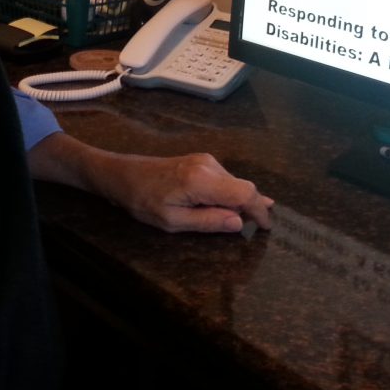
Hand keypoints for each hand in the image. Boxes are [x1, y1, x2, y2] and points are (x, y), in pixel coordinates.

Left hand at [28, 134, 272, 233]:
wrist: (123, 175)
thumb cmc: (143, 201)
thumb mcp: (172, 221)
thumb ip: (207, 222)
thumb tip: (239, 223)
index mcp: (202, 181)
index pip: (245, 193)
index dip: (260, 210)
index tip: (267, 228)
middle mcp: (209, 166)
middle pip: (244, 187)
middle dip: (254, 207)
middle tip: (261, 228)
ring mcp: (205, 160)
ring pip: (235, 183)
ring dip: (241, 201)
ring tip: (247, 219)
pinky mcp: (200, 161)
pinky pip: (225, 179)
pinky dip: (231, 193)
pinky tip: (235, 205)